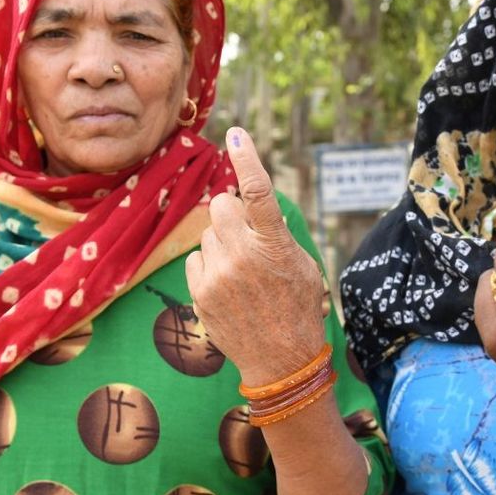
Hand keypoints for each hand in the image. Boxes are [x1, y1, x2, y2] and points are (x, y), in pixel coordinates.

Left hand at [185, 127, 325, 386]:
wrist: (281, 359)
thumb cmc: (297, 305)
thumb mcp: (299, 262)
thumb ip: (273, 230)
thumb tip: (245, 201)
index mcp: (275, 245)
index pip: (258, 192)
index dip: (247, 159)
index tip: (237, 134)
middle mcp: (244, 256)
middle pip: (222, 205)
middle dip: (232, 211)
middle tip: (248, 233)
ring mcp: (219, 275)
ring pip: (208, 232)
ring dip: (222, 241)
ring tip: (242, 271)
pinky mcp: (200, 291)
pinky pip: (196, 256)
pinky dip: (209, 263)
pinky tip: (228, 284)